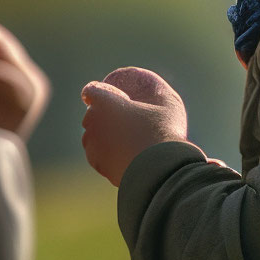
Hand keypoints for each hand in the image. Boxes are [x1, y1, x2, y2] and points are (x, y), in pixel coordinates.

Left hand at [81, 66, 188, 186]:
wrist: (160, 169)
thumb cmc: (163, 131)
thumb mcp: (168, 103)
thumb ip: (159, 92)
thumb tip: (158, 90)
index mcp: (104, 103)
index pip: (91, 91)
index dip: (97, 92)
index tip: (106, 95)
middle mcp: (93, 124)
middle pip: (91, 115)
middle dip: (101, 115)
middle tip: (119, 118)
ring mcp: (94, 147)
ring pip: (92, 138)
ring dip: (101, 135)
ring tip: (121, 138)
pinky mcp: (99, 166)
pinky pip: (99, 156)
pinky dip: (106, 154)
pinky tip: (122, 154)